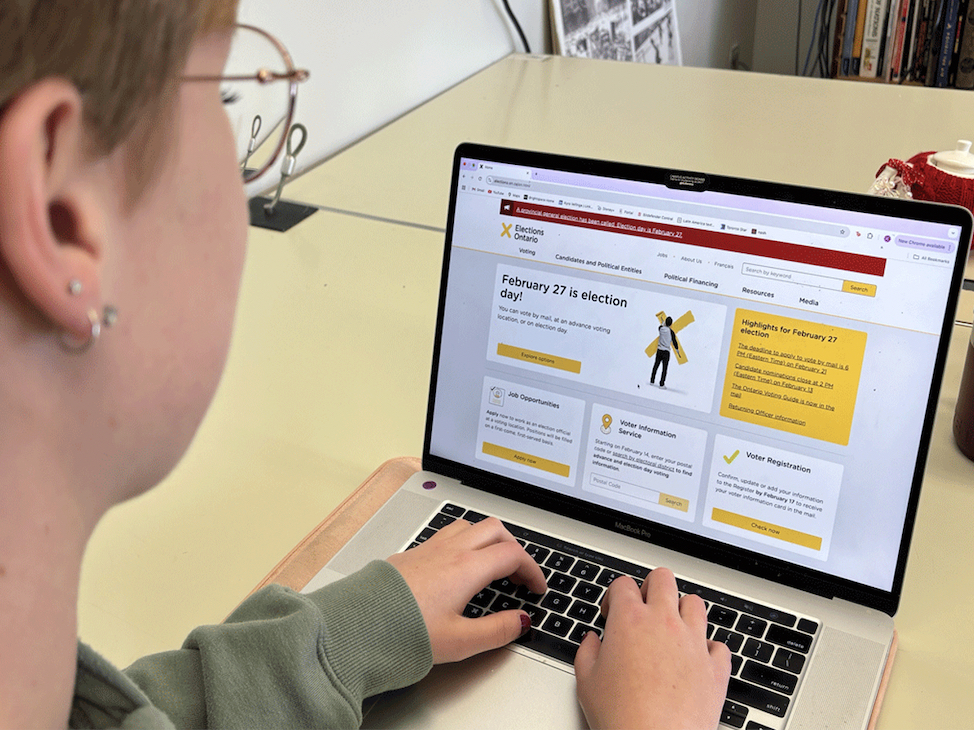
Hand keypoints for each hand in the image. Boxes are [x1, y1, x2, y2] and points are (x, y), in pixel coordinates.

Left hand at [386, 517, 546, 663]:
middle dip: (514, 548)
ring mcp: (427, 549)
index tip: (536, 588)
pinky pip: (445, 536)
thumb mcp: (459, 642)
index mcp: (466, 569)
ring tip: (491, 565)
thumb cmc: (401, 633)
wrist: (356, 626)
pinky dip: (463, 545)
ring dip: (487, 541)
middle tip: (519, 574)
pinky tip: (457, 568)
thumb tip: (520, 621)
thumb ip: (496, 631)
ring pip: (468, 526)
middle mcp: (448, 551)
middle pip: (494, 530)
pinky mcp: (410, 555)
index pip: (512, 555)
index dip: (532, 570)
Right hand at [574, 567, 730, 729]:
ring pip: (695, 603)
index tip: (612, 613)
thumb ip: (586, 652)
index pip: (623, 584)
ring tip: (670, 631)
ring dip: (682, 611)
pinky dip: (707, 648)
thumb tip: (592, 641)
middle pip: (663, 578)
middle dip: (651, 587)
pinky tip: (694, 660)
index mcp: (630, 620)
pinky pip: (718, 644)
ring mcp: (694, 642)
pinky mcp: (715, 667)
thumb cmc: (622, 717)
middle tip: (643, 608)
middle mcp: (664, 622)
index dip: (614, 596)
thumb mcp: (586, 682)